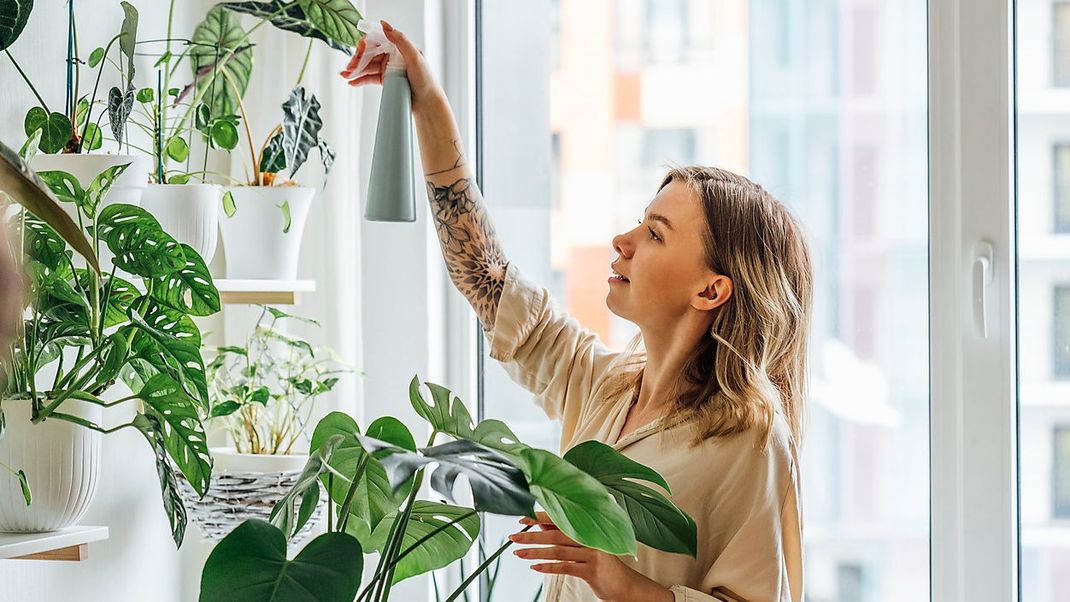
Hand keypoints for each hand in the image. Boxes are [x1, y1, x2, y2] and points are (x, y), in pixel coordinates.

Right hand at [340, 20, 445, 114]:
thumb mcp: (414, 57)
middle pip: (369, 53)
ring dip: (355, 70)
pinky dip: (360, 79)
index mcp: (399, 46)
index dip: (365, 46)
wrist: (428, 102)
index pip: (376, 41)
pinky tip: (352, 81)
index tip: (359, 53)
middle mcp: (392, 55)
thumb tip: (385, 25)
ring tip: (346, 75)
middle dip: (357, 59)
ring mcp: (388, 67)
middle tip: (349, 68)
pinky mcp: (386, 79)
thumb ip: (400, 40)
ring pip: (367, 65)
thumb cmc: (426, 80)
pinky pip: (370, 77)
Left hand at [509, 513, 672, 601]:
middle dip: (532, 535)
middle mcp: (591, 538)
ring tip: (518, 553)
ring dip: (536, 552)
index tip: (522, 519)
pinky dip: (549, 567)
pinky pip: (566, 567)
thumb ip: (564, 534)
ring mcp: (593, 553)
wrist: (625, 585)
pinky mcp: (593, 570)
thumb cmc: (600, 564)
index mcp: (588, 528)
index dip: (540, 517)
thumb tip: (540, 524)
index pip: (560, 519)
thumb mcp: (584, 546)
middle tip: (513, 536)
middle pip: (556, 533)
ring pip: (558, 551)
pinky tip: (535, 567)